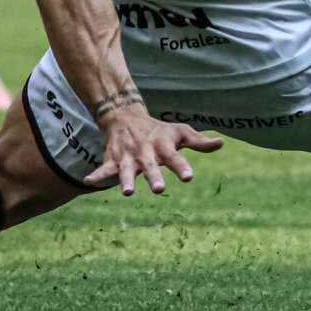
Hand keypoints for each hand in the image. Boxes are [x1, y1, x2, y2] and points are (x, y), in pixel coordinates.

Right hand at [84, 102, 222, 196]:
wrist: (127, 117)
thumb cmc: (159, 130)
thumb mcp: (180, 132)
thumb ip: (199, 141)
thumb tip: (221, 143)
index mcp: (163, 147)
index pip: (175, 158)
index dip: (182, 168)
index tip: (188, 178)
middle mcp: (146, 153)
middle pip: (151, 167)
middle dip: (155, 178)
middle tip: (160, 190)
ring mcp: (128, 157)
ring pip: (127, 171)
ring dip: (126, 181)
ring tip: (127, 192)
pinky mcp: (113, 160)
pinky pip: (104, 169)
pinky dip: (97, 175)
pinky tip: (89, 181)